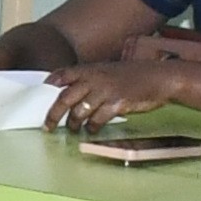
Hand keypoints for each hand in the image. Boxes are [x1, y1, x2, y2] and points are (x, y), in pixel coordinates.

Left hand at [44, 56, 197, 132]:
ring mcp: (106, 91)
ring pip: (79, 111)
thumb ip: (90, 79)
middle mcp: (95, 79)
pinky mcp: (117, 103)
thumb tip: (72, 93)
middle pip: (65, 97)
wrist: (160, 77)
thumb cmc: (134, 75)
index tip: (40, 94)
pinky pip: (98, 120)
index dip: (49, 84)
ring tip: (73, 129)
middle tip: (47, 126)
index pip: (62, 74)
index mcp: (91, 69)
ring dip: (74, 123)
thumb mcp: (109, 71)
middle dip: (53, 114)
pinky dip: (93, 127)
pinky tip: (93, 130)